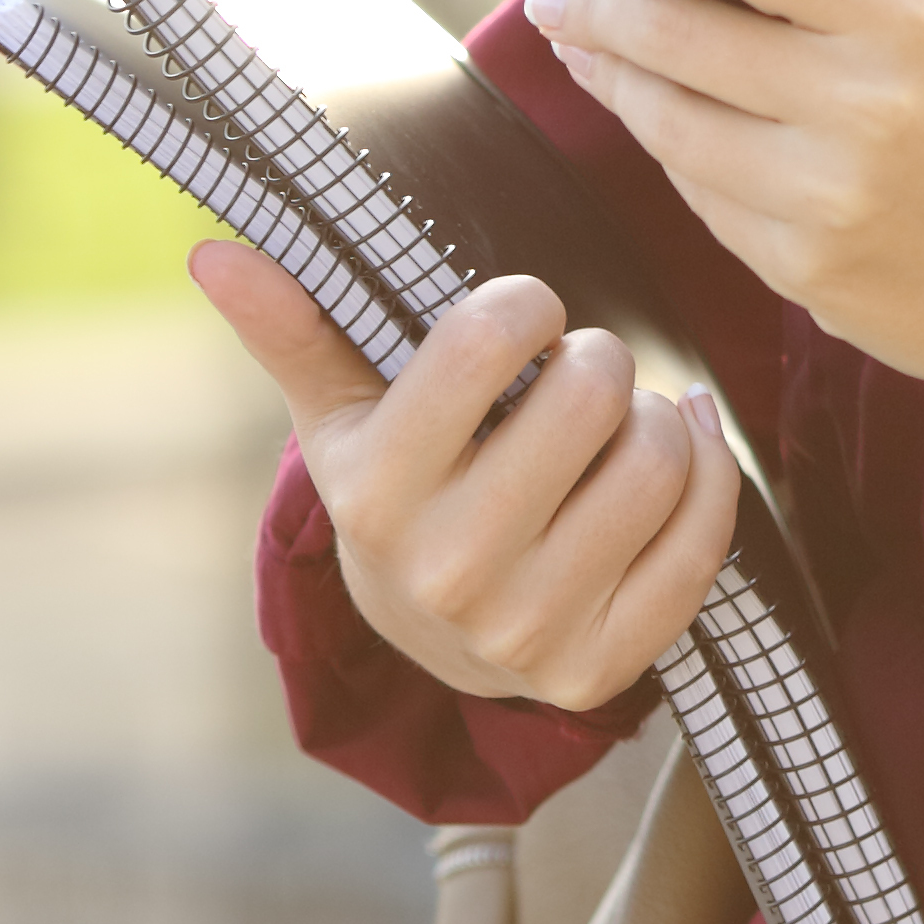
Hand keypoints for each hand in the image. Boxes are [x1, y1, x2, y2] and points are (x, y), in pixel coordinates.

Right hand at [193, 245, 739, 710]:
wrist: (438, 641)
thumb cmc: (404, 489)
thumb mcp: (343, 413)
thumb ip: (293, 328)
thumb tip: (214, 252)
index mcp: (378, 492)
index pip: (488, 338)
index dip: (526, 304)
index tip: (526, 317)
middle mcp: (448, 571)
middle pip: (591, 393)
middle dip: (597, 360)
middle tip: (576, 379)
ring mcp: (528, 630)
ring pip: (659, 460)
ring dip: (656, 419)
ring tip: (617, 429)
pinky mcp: (603, 670)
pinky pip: (704, 538)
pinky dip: (710, 475)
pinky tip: (680, 455)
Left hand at [517, 0, 923, 430]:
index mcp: (899, 17)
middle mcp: (856, 103)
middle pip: (674, 34)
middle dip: (594, 8)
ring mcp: (823, 198)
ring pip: (670, 125)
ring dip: (615, 82)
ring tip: (589, 53)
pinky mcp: (804, 274)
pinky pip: (704, 200)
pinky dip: (674, 157)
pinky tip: (665, 131)